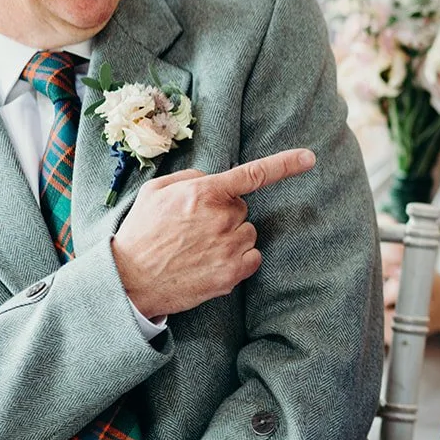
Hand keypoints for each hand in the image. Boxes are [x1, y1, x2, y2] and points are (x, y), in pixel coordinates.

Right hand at [111, 149, 316, 318]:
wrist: (129, 281)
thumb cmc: (141, 233)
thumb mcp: (155, 192)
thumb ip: (190, 178)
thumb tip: (214, 178)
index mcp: (204, 192)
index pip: (253, 174)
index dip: (285, 164)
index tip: (309, 158)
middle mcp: (221, 217)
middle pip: (242, 210)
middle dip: (224, 216)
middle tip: (193, 230)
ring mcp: (228, 247)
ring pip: (248, 233)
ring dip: (231, 239)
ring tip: (198, 249)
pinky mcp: (232, 273)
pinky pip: (253, 258)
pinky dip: (239, 260)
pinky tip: (211, 263)